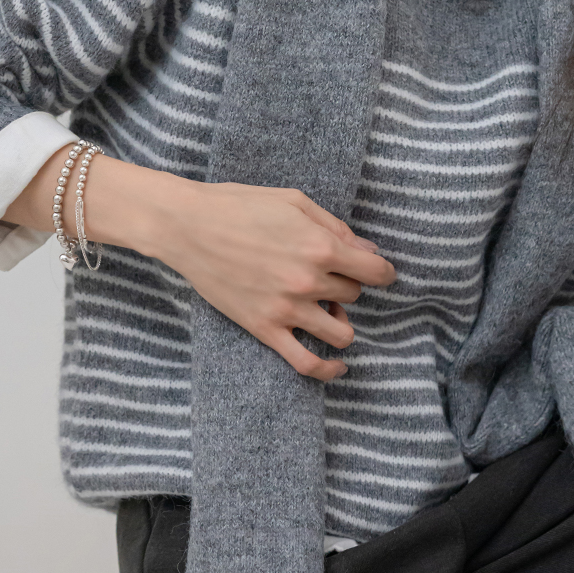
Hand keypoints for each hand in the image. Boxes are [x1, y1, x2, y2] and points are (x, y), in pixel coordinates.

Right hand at [135, 173, 394, 377]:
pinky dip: (328, 370)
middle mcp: (308, 281)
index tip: (381, 273)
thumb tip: (367, 250)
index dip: (384, 272)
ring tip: (328, 309)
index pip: (374, 271)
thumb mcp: (294, 202)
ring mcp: (287, 310)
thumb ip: (334, 227)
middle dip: (347, 284)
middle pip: (353, 295)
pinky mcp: (265, 329)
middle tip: (328, 274)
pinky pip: (307, 363)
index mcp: (320, 246)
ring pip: (341, 332)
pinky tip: (338, 367)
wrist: (189, 227)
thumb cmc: (241, 205)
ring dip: (341, 321)